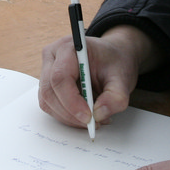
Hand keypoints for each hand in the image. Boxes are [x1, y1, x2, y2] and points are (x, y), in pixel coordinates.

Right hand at [38, 25, 156, 129]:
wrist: (112, 58)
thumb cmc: (114, 62)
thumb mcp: (123, 77)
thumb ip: (116, 96)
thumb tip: (99, 114)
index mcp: (68, 47)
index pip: (60, 77)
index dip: (72, 101)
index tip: (89, 117)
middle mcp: (52, 56)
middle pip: (50, 91)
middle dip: (71, 113)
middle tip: (94, 123)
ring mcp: (46, 71)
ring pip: (48, 102)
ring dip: (69, 117)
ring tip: (94, 118)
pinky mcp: (48, 86)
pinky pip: (50, 106)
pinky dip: (67, 116)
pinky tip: (84, 115)